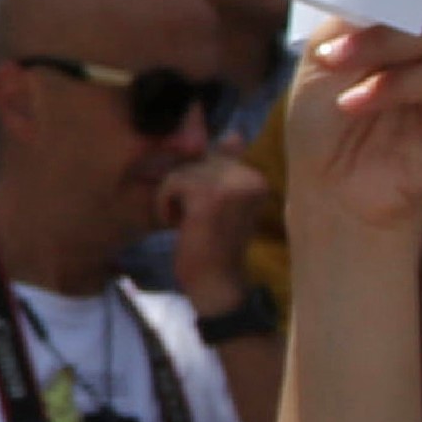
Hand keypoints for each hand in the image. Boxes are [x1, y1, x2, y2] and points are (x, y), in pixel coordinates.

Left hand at [166, 154, 274, 312]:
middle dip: (182, 185)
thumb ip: (224, 169)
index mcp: (256, 176)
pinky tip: (175, 224)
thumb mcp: (222, 202)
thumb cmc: (215, 246)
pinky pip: (173, 183)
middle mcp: (250, 176)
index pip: (213, 153)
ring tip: (183, 220)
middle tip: (187, 216)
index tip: (198, 207)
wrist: (218, 287)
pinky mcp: (209, 198)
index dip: (195, 178)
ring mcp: (231, 185)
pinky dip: (165, 203)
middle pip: (196, 158)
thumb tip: (234, 135)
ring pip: (182, 170)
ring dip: (171, 195)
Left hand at [281, 0, 421, 243]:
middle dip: (380, 16)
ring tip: (335, 70)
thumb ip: (356, 11)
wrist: (334, 190)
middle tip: (330, 48)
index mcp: (421, 20)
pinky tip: (358, 102)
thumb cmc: (327, 121)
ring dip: (380, 50)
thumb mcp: (326, 52)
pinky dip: (399, 85)